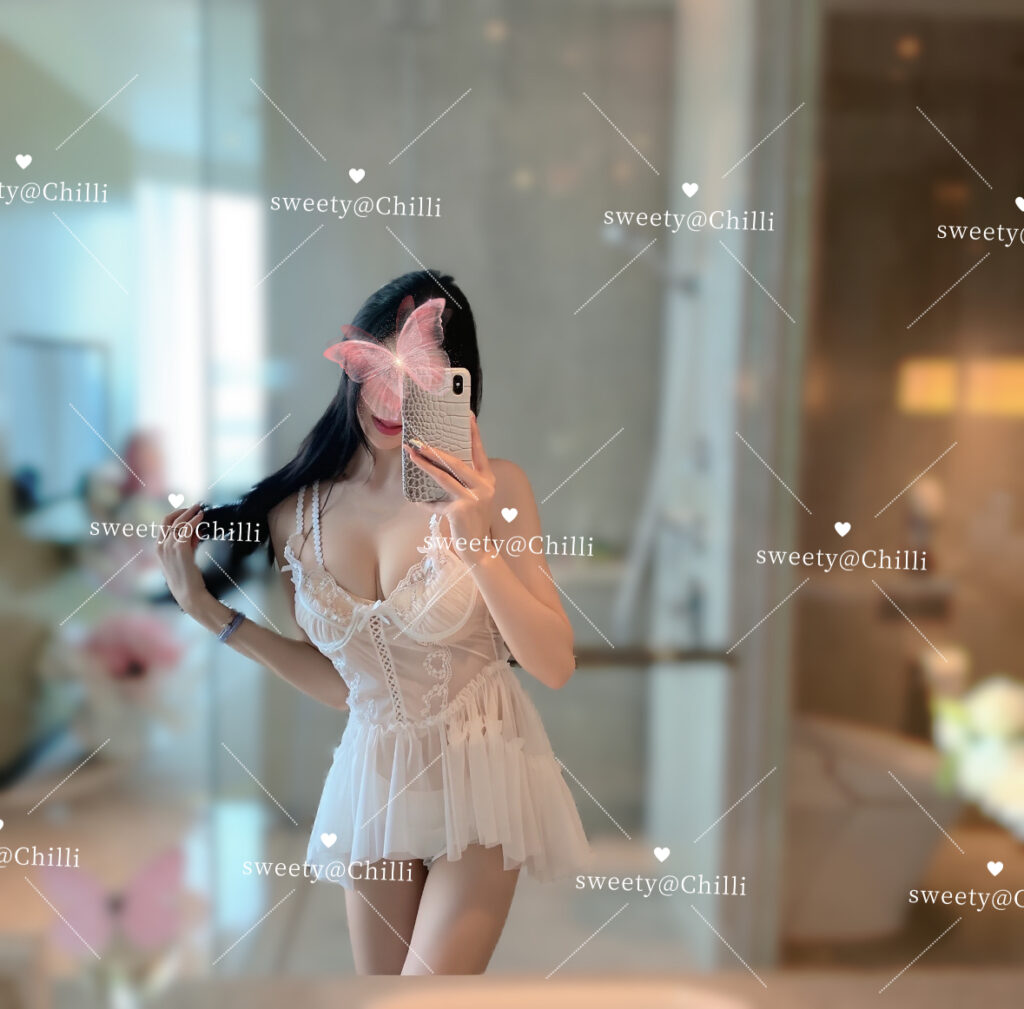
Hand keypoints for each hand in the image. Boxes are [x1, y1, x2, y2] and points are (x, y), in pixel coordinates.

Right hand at [156, 502, 210, 614]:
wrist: (188, 594)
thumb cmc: (187, 578)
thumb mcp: (186, 557)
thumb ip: (190, 542)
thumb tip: (198, 529)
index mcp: (158, 548)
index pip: (164, 525)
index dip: (176, 515)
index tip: (188, 511)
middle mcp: (161, 546)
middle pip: (169, 520)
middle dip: (183, 511)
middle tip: (196, 506)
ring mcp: (169, 547)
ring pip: (179, 523)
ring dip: (191, 513)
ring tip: (200, 509)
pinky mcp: (180, 548)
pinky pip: (187, 529)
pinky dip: (194, 520)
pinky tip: (201, 517)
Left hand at [403, 413, 495, 561]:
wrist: (479, 551)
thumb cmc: (470, 525)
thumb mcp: (468, 501)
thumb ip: (456, 486)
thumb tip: (433, 471)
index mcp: (487, 480)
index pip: (479, 452)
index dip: (473, 434)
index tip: (467, 415)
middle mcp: (484, 485)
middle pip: (457, 460)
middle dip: (436, 449)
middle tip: (419, 439)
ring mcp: (475, 496)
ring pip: (446, 475)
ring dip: (426, 463)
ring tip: (412, 453)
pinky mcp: (462, 508)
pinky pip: (437, 500)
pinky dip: (424, 501)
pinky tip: (414, 499)